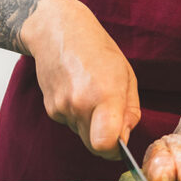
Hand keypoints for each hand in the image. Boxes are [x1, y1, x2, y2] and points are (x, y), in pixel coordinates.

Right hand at [23, 0, 140, 158]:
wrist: (58, 31)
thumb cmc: (97, 49)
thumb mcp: (126, 75)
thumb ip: (130, 111)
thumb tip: (124, 138)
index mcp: (105, 94)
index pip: (105, 144)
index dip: (115, 150)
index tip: (121, 141)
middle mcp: (80, 104)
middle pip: (95, 146)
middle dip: (106, 140)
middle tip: (111, 116)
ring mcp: (62, 107)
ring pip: (83, 135)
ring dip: (91, 125)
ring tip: (92, 95)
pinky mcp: (50, 109)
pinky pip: (70, 124)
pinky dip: (77, 116)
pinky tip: (78, 92)